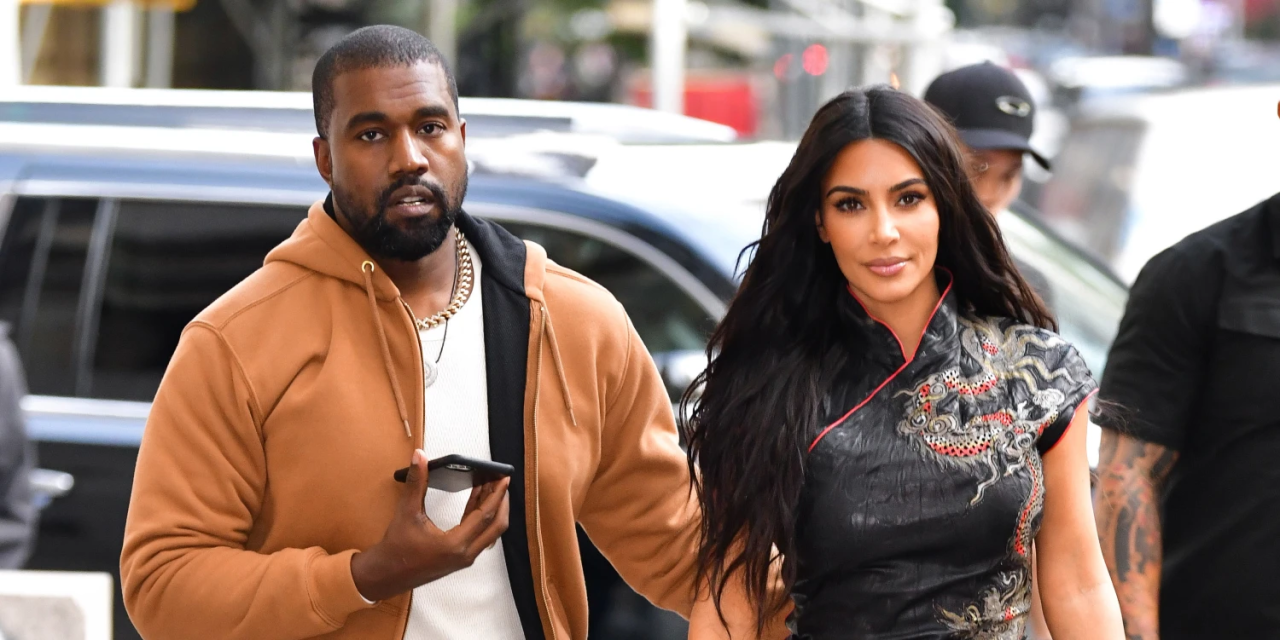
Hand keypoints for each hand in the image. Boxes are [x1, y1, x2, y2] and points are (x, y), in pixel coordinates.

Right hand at [351, 449, 509, 601]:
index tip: (504, 478)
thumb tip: (419, 457)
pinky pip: (480, 536)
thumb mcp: (406, 512)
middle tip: (501, 481)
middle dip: (501, 501)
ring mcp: (464, 558)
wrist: (386, 575)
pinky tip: (476, 501)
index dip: (497, 494)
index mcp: (455, 544)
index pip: (485, 515)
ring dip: (492, 510)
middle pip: (496, 525)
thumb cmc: (396, 548)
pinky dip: (482, 518)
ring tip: (490, 487)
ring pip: (490, 532)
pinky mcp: (460, 558)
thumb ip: (415, 482)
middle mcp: (465, 554)